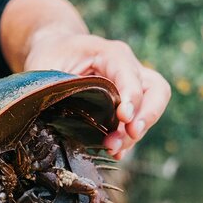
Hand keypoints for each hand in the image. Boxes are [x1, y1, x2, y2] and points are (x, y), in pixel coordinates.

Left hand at [24, 34, 170, 158]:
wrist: (56, 50)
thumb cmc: (51, 55)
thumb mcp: (46, 65)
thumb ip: (53, 85)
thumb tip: (49, 111)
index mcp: (110, 54)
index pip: (129, 74)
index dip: (131, 96)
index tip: (124, 118)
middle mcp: (127, 68)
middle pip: (156, 90)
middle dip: (148, 115)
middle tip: (131, 134)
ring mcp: (131, 87)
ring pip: (151, 109)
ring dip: (134, 133)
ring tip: (113, 149)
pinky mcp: (126, 105)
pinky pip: (137, 122)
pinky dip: (129, 139)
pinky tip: (116, 153)